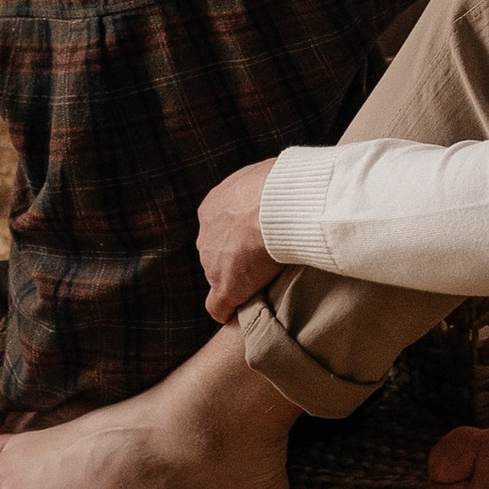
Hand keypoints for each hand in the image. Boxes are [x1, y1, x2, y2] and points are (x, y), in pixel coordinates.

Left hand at [198, 155, 279, 319]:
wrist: (280, 206)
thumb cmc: (281, 185)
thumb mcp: (266, 175)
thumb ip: (262, 187)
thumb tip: (282, 185)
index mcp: (213, 207)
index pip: (221, 226)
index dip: (240, 234)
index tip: (258, 237)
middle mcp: (206, 234)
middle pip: (217, 251)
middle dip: (236, 255)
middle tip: (264, 258)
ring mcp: (213, 262)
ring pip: (221, 276)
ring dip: (239, 279)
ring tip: (265, 280)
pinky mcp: (226, 286)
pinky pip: (219, 306)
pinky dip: (228, 310)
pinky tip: (237, 313)